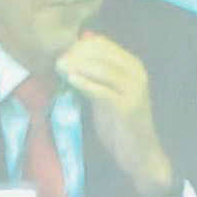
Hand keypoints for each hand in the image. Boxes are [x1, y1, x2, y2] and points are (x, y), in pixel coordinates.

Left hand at [51, 32, 173, 196]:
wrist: (139, 153)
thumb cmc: (119, 124)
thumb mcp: (106, 93)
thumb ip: (94, 75)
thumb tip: (71, 54)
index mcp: (132, 65)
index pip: (102, 44)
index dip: (78, 46)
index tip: (60, 53)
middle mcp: (136, 73)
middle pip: (100, 53)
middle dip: (75, 55)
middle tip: (57, 62)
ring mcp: (133, 90)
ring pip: (101, 69)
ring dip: (77, 66)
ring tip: (59, 68)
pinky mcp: (127, 107)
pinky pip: (101, 90)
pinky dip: (84, 84)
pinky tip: (70, 81)